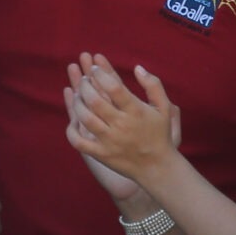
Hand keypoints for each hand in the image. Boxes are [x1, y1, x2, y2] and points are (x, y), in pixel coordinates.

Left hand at [63, 54, 182, 184]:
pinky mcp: (102, 155)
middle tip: (83, 79)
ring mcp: (110, 141)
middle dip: (85, 85)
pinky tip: (72, 120)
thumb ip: (153, 85)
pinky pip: (79, 142)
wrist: (158, 167)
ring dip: (77, 103)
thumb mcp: (164, 107)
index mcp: (136, 111)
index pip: (114, 87)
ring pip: (85, 118)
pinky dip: (71, 131)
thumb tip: (137, 67)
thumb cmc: (159, 134)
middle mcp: (122, 125)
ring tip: (77, 94)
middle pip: (96, 100)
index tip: (95, 67)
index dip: (101, 73)